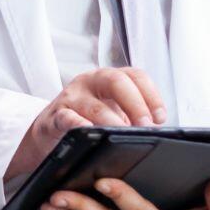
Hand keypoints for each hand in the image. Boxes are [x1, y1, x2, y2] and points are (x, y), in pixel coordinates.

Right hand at [8, 68, 166, 179]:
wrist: (49, 132)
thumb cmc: (86, 120)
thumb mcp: (112, 111)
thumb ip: (133, 115)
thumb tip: (157, 128)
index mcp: (108, 78)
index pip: (135, 75)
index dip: (151, 94)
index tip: (160, 117)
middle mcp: (90, 82)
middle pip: (116, 81)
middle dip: (135, 103)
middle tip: (145, 125)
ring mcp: (71, 97)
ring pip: (95, 105)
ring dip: (112, 121)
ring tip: (122, 134)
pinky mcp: (54, 116)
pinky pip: (66, 118)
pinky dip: (77, 124)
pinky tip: (88, 130)